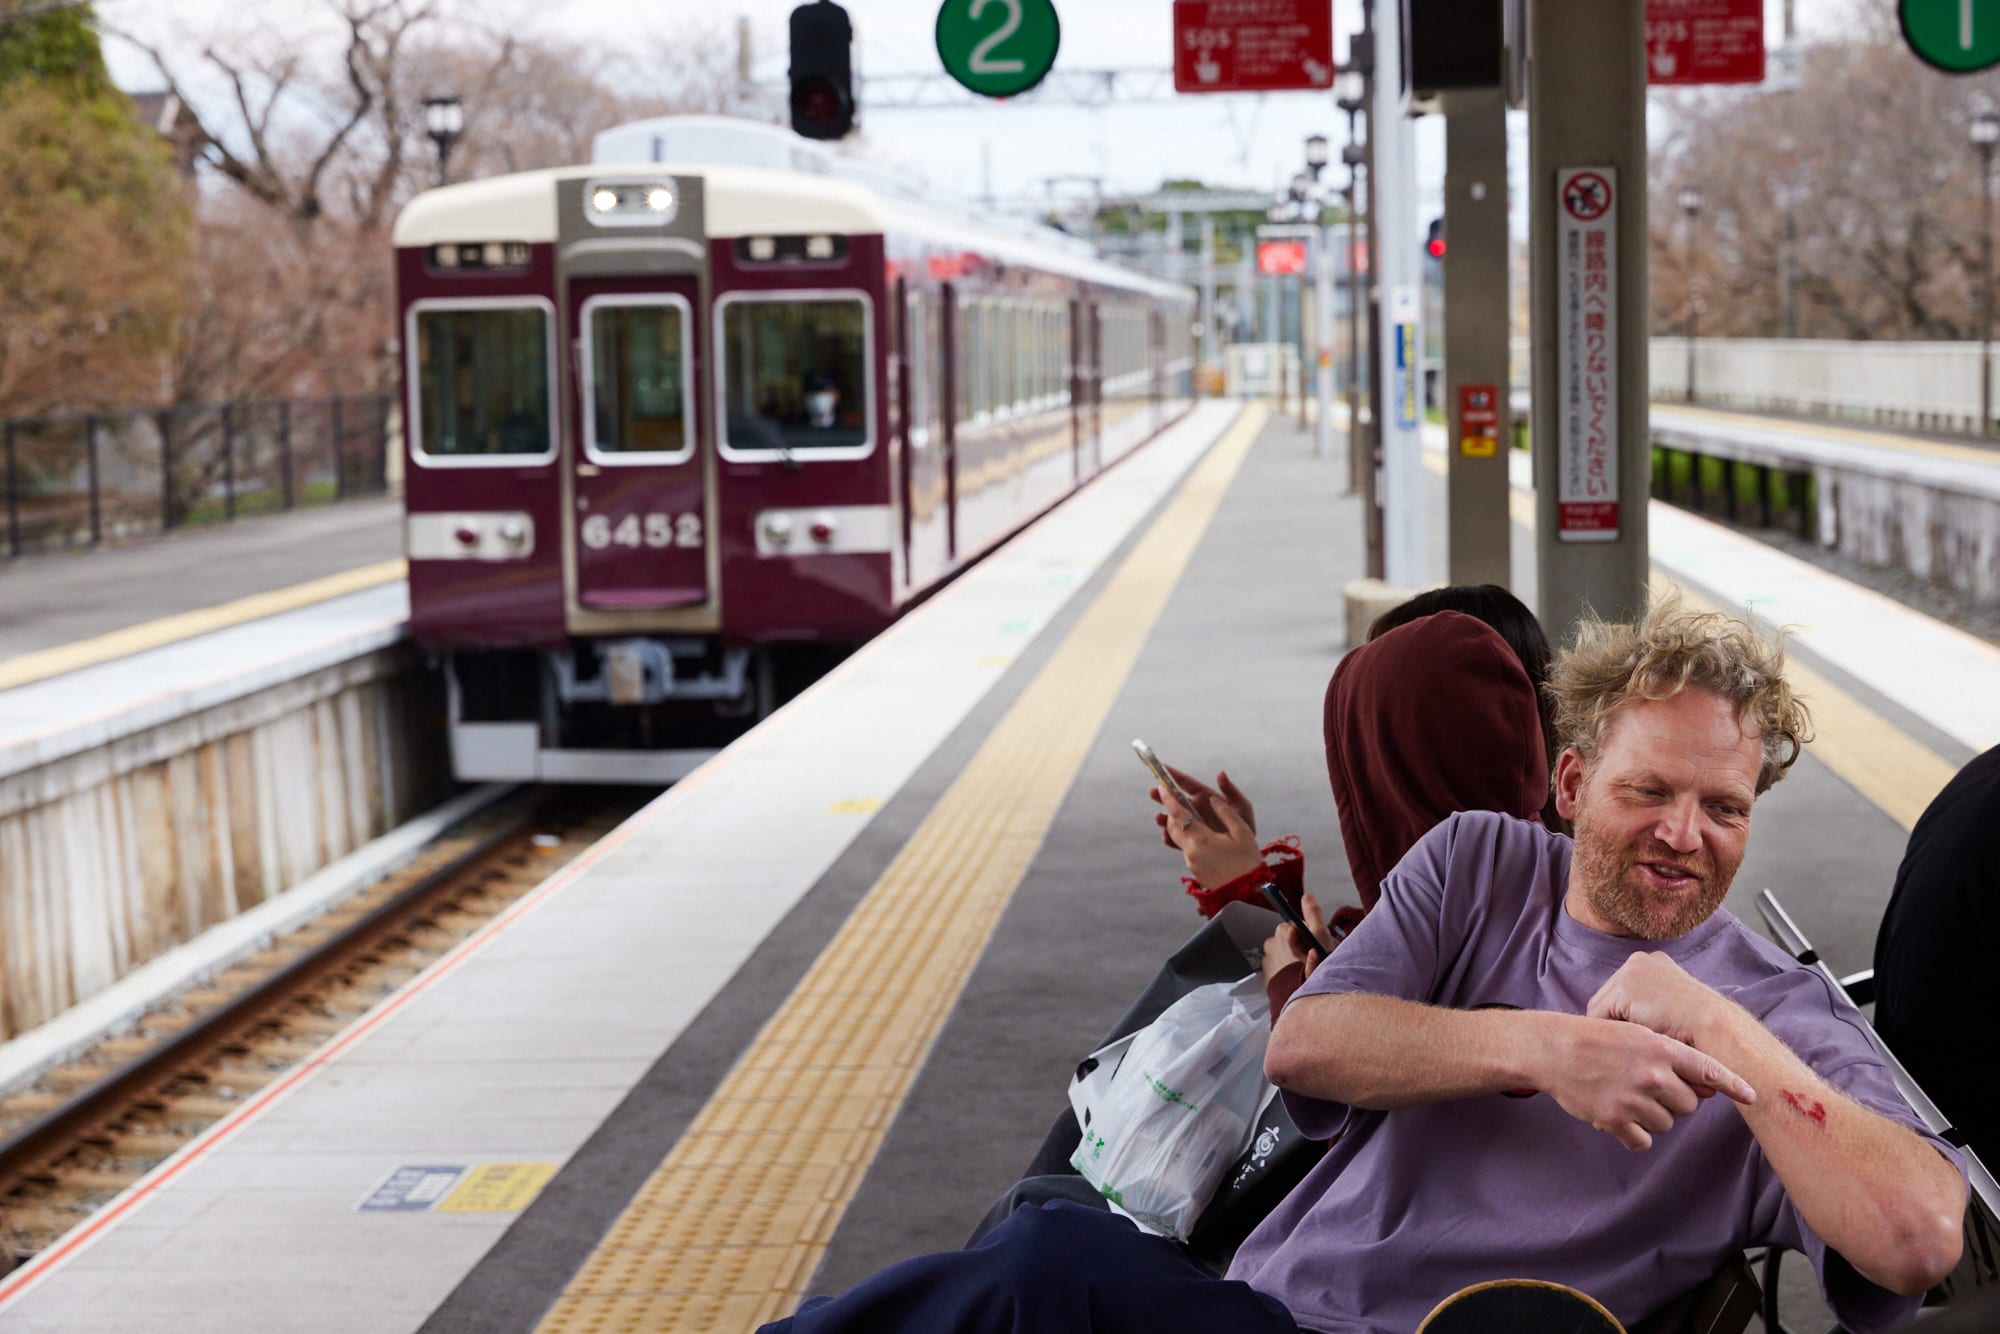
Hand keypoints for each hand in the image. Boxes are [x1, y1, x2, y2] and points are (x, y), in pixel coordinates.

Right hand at [1151, 767, 1257, 846]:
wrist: (1244, 854)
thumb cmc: (1245, 826)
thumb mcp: (1242, 807)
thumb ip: (1231, 791)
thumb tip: (1220, 773)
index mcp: (1206, 798)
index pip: (1187, 784)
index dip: (1174, 776)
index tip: (1161, 768)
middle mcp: (1197, 810)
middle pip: (1176, 800)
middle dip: (1163, 796)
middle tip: (1152, 792)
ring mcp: (1193, 825)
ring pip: (1173, 818)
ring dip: (1164, 817)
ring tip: (1158, 818)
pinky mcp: (1191, 841)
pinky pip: (1176, 837)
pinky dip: (1169, 836)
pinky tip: (1166, 835)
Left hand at [1155, 782, 1263, 888]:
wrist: (1246, 892)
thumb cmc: (1248, 861)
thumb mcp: (1242, 832)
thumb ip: (1226, 812)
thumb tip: (1212, 799)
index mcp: (1202, 839)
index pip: (1179, 814)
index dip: (1169, 799)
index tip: (1162, 786)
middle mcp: (1191, 850)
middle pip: (1172, 826)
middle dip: (1170, 810)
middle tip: (1171, 796)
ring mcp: (1191, 861)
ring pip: (1177, 838)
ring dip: (1176, 824)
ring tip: (1182, 812)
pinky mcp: (1194, 869)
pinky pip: (1185, 848)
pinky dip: (1187, 836)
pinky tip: (1198, 832)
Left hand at [1258, 893, 1328, 984]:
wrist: (1299, 994)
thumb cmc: (1311, 965)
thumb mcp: (1319, 936)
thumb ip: (1314, 914)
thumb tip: (1307, 896)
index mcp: (1282, 930)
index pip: (1296, 928)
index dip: (1308, 938)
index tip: (1313, 946)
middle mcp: (1270, 943)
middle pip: (1289, 942)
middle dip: (1298, 948)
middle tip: (1310, 959)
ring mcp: (1266, 960)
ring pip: (1283, 956)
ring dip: (1291, 962)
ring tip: (1302, 971)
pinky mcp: (1266, 976)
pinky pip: (1278, 970)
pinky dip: (1285, 973)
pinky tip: (1294, 978)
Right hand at [1538, 1013, 1755, 1151]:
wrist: (1554, 1050)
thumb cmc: (1596, 1039)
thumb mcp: (1636, 1033)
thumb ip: (1670, 1055)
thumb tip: (1704, 1084)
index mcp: (1660, 1048)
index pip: (1708, 1070)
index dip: (1734, 1085)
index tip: (1753, 1096)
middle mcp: (1652, 1075)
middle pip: (1689, 1104)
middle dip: (1675, 1100)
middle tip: (1649, 1087)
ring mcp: (1634, 1099)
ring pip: (1667, 1123)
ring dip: (1653, 1116)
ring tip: (1628, 1096)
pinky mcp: (1616, 1121)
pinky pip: (1643, 1140)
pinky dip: (1635, 1134)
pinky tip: (1619, 1116)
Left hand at [1587, 952, 1731, 1049]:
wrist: (1716, 1029)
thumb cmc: (1699, 1028)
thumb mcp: (1672, 1005)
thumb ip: (1647, 1003)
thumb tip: (1617, 1020)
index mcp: (1652, 961)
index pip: (1620, 992)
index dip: (1625, 1017)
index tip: (1638, 1035)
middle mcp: (1639, 959)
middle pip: (1607, 998)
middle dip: (1616, 1021)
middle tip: (1631, 1043)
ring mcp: (1630, 971)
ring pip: (1600, 1009)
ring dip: (1614, 1029)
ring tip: (1633, 1044)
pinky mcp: (1623, 989)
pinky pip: (1599, 1018)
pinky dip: (1611, 1034)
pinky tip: (1630, 1044)